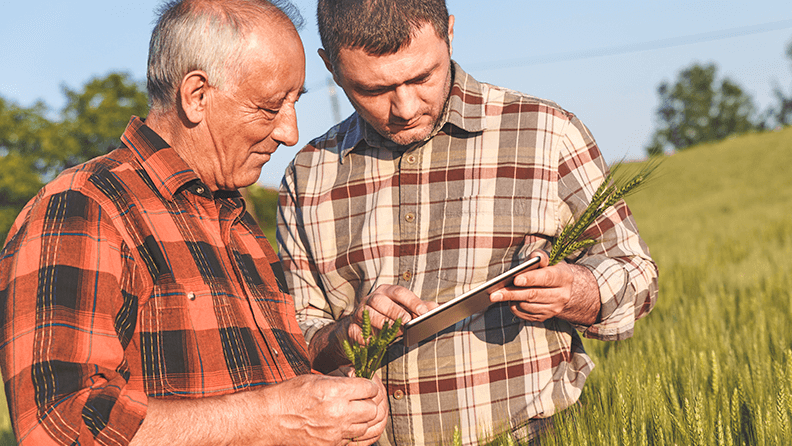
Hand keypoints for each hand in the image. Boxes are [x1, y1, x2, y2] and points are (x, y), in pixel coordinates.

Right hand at [256, 373, 386, 445]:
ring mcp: (335, 432)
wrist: (269, 419)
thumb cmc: (288, 395)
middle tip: (361, 399)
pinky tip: (344, 425)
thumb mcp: (315, 379)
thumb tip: (357, 380)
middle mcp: (338, 413)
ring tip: (351, 412)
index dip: (369, 385)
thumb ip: (339, 381)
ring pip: (365, 427)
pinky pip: (352, 440)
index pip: (369, 388)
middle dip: (369, 402)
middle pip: (372, 410)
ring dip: (362, 419)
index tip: (365, 385)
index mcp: (334, 392)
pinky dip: (351, 432)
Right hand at [347, 284, 437, 343]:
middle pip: (381, 301)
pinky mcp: (351, 327)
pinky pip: (355, 330)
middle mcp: (371, 299)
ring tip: (394, 333)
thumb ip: (419, 308)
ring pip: (368, 313)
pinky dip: (363, 336)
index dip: (412, 301)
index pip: (399, 292)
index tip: (423, 312)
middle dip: (396, 311)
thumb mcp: (404, 310)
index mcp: (386, 291)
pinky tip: (373, 342)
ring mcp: (360, 312)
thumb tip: (437, 307)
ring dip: (382, 323)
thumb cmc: (388, 317)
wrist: (361, 328)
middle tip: (408, 322)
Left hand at [489, 250, 600, 324]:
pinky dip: (514, 307)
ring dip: (511, 300)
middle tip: (494, 294)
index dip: (531, 279)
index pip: (546, 278)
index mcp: (564, 277)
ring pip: (527, 306)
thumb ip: (540, 256)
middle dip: (512, 294)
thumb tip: (533, 257)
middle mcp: (562, 295)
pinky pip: (525, 315)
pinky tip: (509, 300)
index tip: (515, 280)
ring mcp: (554, 309)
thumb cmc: (549, 269)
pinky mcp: (545, 317)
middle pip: (533, 295)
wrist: (561, 288)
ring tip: (498, 294)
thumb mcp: (548, 259)